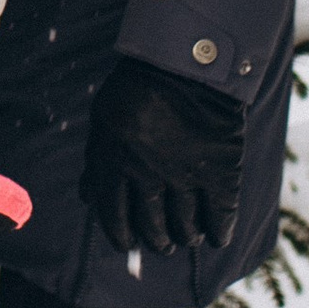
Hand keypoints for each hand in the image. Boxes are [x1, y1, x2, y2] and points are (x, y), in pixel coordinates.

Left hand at [80, 56, 245, 256]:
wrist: (185, 63)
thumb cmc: (137, 88)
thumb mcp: (103, 120)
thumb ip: (96, 161)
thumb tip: (87, 198)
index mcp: (115, 163)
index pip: (113, 215)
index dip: (120, 235)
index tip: (127, 244)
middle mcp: (149, 175)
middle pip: (152, 225)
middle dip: (156, 240)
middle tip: (162, 245)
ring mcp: (186, 174)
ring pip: (185, 224)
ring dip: (186, 237)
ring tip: (188, 238)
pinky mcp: (220, 170)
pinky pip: (221, 213)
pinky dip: (220, 230)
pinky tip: (218, 238)